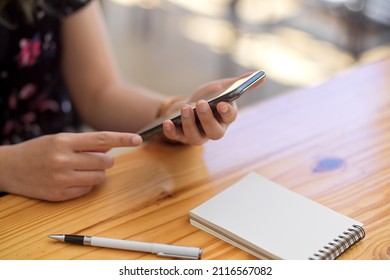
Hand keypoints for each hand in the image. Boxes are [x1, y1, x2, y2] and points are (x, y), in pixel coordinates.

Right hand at [0, 132, 141, 200]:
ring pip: (99, 177)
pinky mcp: (59, 194)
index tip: (138, 139)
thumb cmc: (37, 150)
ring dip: (97, 173)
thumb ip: (85, 143)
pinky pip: (87, 190)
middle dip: (106, 160)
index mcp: (64, 141)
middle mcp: (63, 159)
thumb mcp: (59, 139)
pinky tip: (72, 179)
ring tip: (81, 169)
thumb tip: (110, 145)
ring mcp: (61, 178)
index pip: (101, 139)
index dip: (122, 138)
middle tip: (96, 159)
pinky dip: (86, 185)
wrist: (8, 168)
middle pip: (105, 161)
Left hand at [161, 75, 250, 144]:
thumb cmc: (207, 97)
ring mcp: (197, 136)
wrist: (186, 106)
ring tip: (185, 108)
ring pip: (196, 138)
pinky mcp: (181, 137)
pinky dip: (171, 132)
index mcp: (225, 118)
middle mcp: (213, 130)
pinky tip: (167, 122)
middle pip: (215, 132)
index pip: (230, 118)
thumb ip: (238, 83)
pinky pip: (176, 138)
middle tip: (200, 104)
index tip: (223, 104)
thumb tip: (261, 75)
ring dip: (190, 124)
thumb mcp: (220, 87)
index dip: (227, 112)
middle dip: (207, 118)